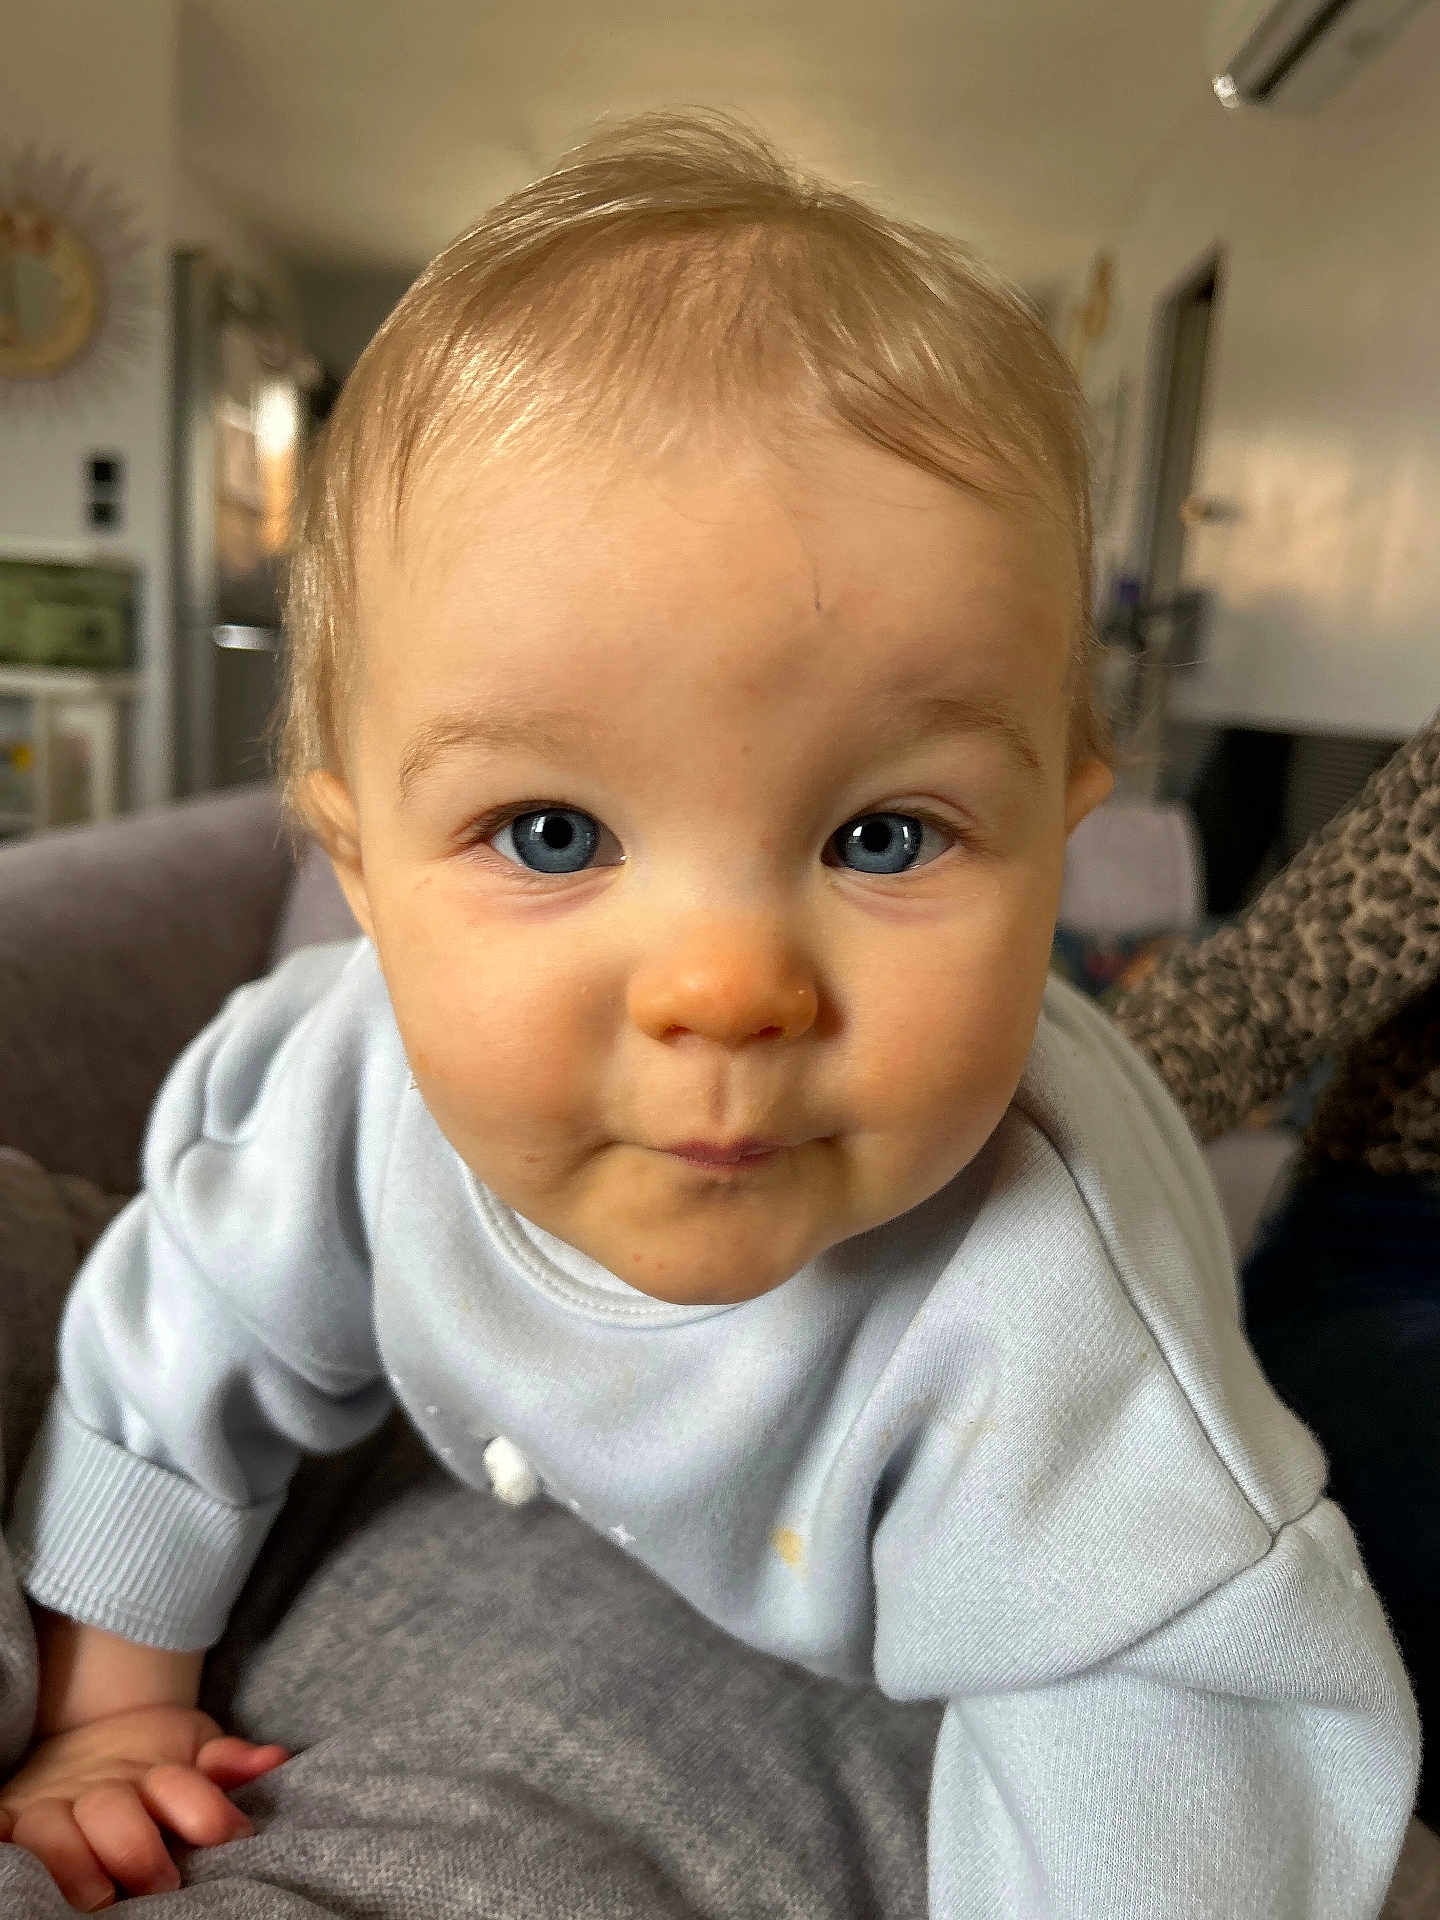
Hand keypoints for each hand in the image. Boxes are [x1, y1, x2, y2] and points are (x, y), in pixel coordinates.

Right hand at [0, 1703, 287, 1909]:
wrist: (94, 1733)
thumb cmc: (157, 1760)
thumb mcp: (196, 1749)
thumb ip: (229, 1762)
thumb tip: (275, 1759)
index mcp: (150, 1771)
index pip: (177, 1785)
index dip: (206, 1809)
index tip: (233, 1838)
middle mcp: (98, 1789)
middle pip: (112, 1811)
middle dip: (136, 1846)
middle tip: (164, 1885)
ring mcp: (50, 1806)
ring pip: (49, 1828)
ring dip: (69, 1860)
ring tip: (96, 1897)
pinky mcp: (11, 1817)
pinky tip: (5, 1866)